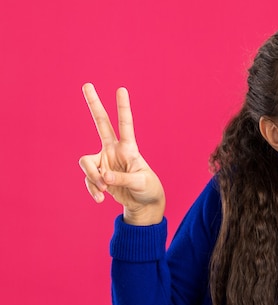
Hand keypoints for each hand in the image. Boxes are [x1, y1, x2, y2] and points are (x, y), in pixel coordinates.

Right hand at [78, 83, 164, 224]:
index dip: (123, 108)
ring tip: (104, 190)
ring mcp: (104, 161)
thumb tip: (104, 178)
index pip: (125, 125)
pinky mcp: (97, 175)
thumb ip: (122, 179)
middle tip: (87, 84)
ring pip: (86, 163)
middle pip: (101, 123)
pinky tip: (101, 199)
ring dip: (93, 178)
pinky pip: (88, 180)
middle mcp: (114, 150)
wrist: (143, 203)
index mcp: (129, 148)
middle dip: (94, 104)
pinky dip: (93, 190)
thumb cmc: (147, 188)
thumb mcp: (140, 183)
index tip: (121, 89)